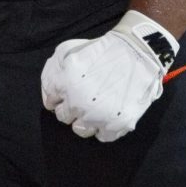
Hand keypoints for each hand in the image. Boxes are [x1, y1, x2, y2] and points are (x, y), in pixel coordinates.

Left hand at [41, 10, 177, 142]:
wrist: (136, 50)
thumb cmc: (100, 49)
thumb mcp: (67, 50)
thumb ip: (51, 73)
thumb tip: (50, 96)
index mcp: (65, 83)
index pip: (50, 102)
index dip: (58, 98)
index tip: (66, 94)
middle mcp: (79, 102)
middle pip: (64, 118)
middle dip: (70, 108)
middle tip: (81, 99)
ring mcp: (98, 115)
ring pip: (81, 130)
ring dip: (84, 121)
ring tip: (94, 108)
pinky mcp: (118, 123)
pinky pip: (103, 137)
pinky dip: (104, 128)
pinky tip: (108, 114)